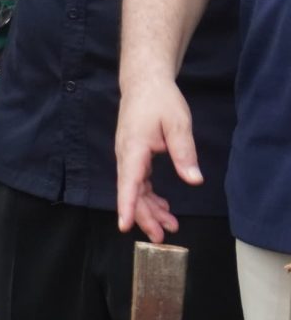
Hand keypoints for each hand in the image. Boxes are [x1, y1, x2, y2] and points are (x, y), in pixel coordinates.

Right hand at [115, 78, 197, 241]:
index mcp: (133, 149)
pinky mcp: (135, 156)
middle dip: (145, 216)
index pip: (128, 183)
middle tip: (162, 236)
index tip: (125, 226)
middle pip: (132, 192)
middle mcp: (126, 157)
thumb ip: (185, 153)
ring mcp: (129, 157)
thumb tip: (194, 181)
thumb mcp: (178, 124)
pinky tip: (164, 206)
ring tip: (169, 226)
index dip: (127, 206)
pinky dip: (150, 196)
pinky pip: (140, 181)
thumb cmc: (160, 100)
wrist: (144, 83)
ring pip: (136, 189)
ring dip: (150, 209)